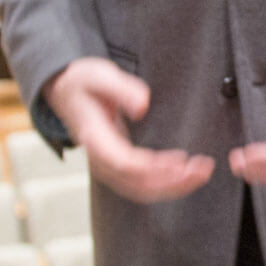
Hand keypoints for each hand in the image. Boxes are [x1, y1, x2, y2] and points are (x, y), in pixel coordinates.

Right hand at [45, 58, 214, 202]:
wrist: (63, 90)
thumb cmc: (82, 81)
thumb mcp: (98, 75)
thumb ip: (122, 88)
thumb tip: (143, 105)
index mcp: (94, 138)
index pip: (125, 163)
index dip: (154, 167)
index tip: (181, 160)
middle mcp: (99, 158)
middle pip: (137, 184)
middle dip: (172, 181)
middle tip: (202, 170)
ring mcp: (106, 165)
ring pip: (140, 190)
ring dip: (172, 186)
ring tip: (201, 174)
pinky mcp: (116, 165)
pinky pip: (140, 185)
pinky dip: (164, 184)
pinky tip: (184, 175)